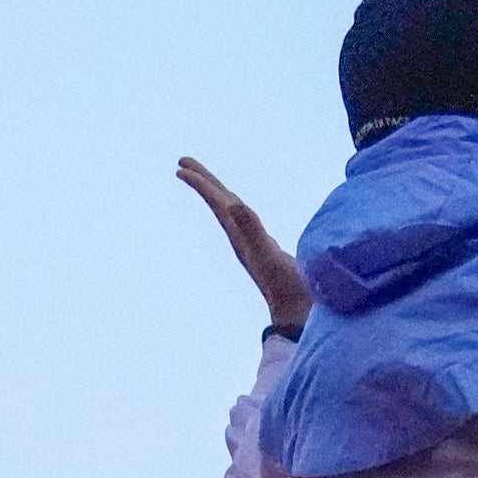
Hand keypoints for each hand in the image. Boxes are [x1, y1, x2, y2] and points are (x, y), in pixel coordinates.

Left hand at [177, 159, 307, 337]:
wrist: (296, 314)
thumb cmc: (286, 287)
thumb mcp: (268, 256)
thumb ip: (251, 231)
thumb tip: (233, 205)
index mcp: (240, 236)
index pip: (217, 203)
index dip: (201, 184)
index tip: (180, 168)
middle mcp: (241, 238)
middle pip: (219, 204)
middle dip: (203, 182)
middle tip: (183, 162)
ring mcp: (251, 244)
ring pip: (230, 212)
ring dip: (218, 194)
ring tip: (207, 181)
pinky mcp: (263, 249)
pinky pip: (245, 222)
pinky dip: (238, 210)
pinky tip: (240, 212)